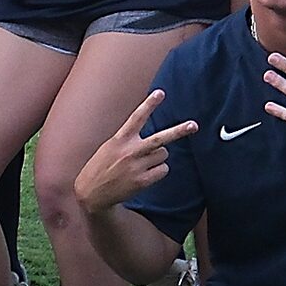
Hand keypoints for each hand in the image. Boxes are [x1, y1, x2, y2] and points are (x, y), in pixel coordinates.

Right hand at [78, 90, 197, 214]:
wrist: (92, 192)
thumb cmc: (101, 167)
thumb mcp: (109, 147)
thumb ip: (128, 140)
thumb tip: (156, 142)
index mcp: (120, 139)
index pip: (137, 118)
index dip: (149, 104)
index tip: (160, 93)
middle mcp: (130, 151)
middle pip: (160, 138)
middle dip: (179, 131)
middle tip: (194, 125)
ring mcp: (137, 166)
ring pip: (163, 154)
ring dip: (159, 157)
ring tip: (144, 163)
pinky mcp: (142, 181)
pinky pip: (163, 170)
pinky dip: (158, 171)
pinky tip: (145, 174)